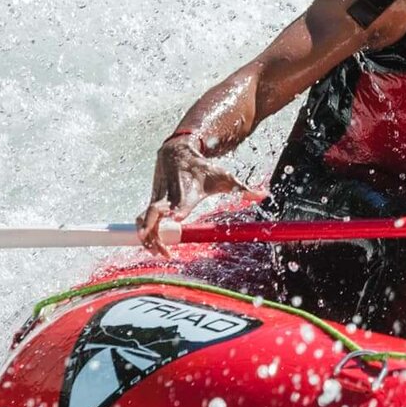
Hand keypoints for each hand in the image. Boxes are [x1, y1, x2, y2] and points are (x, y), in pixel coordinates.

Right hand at [136, 136, 240, 253]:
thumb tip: (264, 194)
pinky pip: (141, 220)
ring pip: (143, 221)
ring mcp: (156, 201)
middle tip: (164, 253)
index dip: (174, 217)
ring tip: (157, 253)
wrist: (176, 153)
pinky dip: (143, 233)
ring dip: (145, 238)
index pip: (177, 207)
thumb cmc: (202, 168)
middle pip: (152, 217)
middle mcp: (168, 198)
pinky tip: (152, 245)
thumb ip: (242, 189)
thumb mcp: (224, 177)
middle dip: (154, 235)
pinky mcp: (150, 203)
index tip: (175, 228)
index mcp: (186, 194)